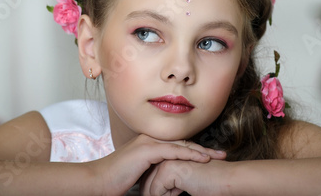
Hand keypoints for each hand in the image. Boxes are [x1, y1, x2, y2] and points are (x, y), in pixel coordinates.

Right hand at [89, 134, 225, 194]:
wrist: (98, 181)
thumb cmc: (116, 181)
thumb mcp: (140, 173)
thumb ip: (154, 170)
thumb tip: (169, 180)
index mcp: (149, 143)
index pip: (177, 145)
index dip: (195, 150)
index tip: (211, 157)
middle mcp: (150, 139)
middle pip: (183, 142)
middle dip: (204, 149)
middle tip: (222, 154)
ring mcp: (148, 142)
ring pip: (181, 145)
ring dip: (202, 151)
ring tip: (218, 156)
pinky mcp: (147, 150)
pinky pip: (174, 151)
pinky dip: (190, 154)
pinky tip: (203, 158)